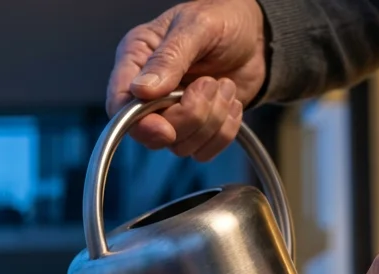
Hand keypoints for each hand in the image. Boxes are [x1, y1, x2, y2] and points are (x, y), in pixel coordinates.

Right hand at [106, 0, 267, 160]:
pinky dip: (224, 131)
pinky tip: (229, 102)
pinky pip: (203, 151)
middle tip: (210, 83)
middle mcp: (149, 91)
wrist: (258, 35)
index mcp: (137, 59)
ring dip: (213, 118)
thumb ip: (170, 57)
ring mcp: (172, 113)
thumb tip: (142, 90)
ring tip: (223, 85)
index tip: (165, 129)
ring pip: (181, 145)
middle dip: (190, 114)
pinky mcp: (196, 128)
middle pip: (153, 131)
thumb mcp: (197, 26)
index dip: (139, 123)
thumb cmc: (223, 18)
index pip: (119, 103)